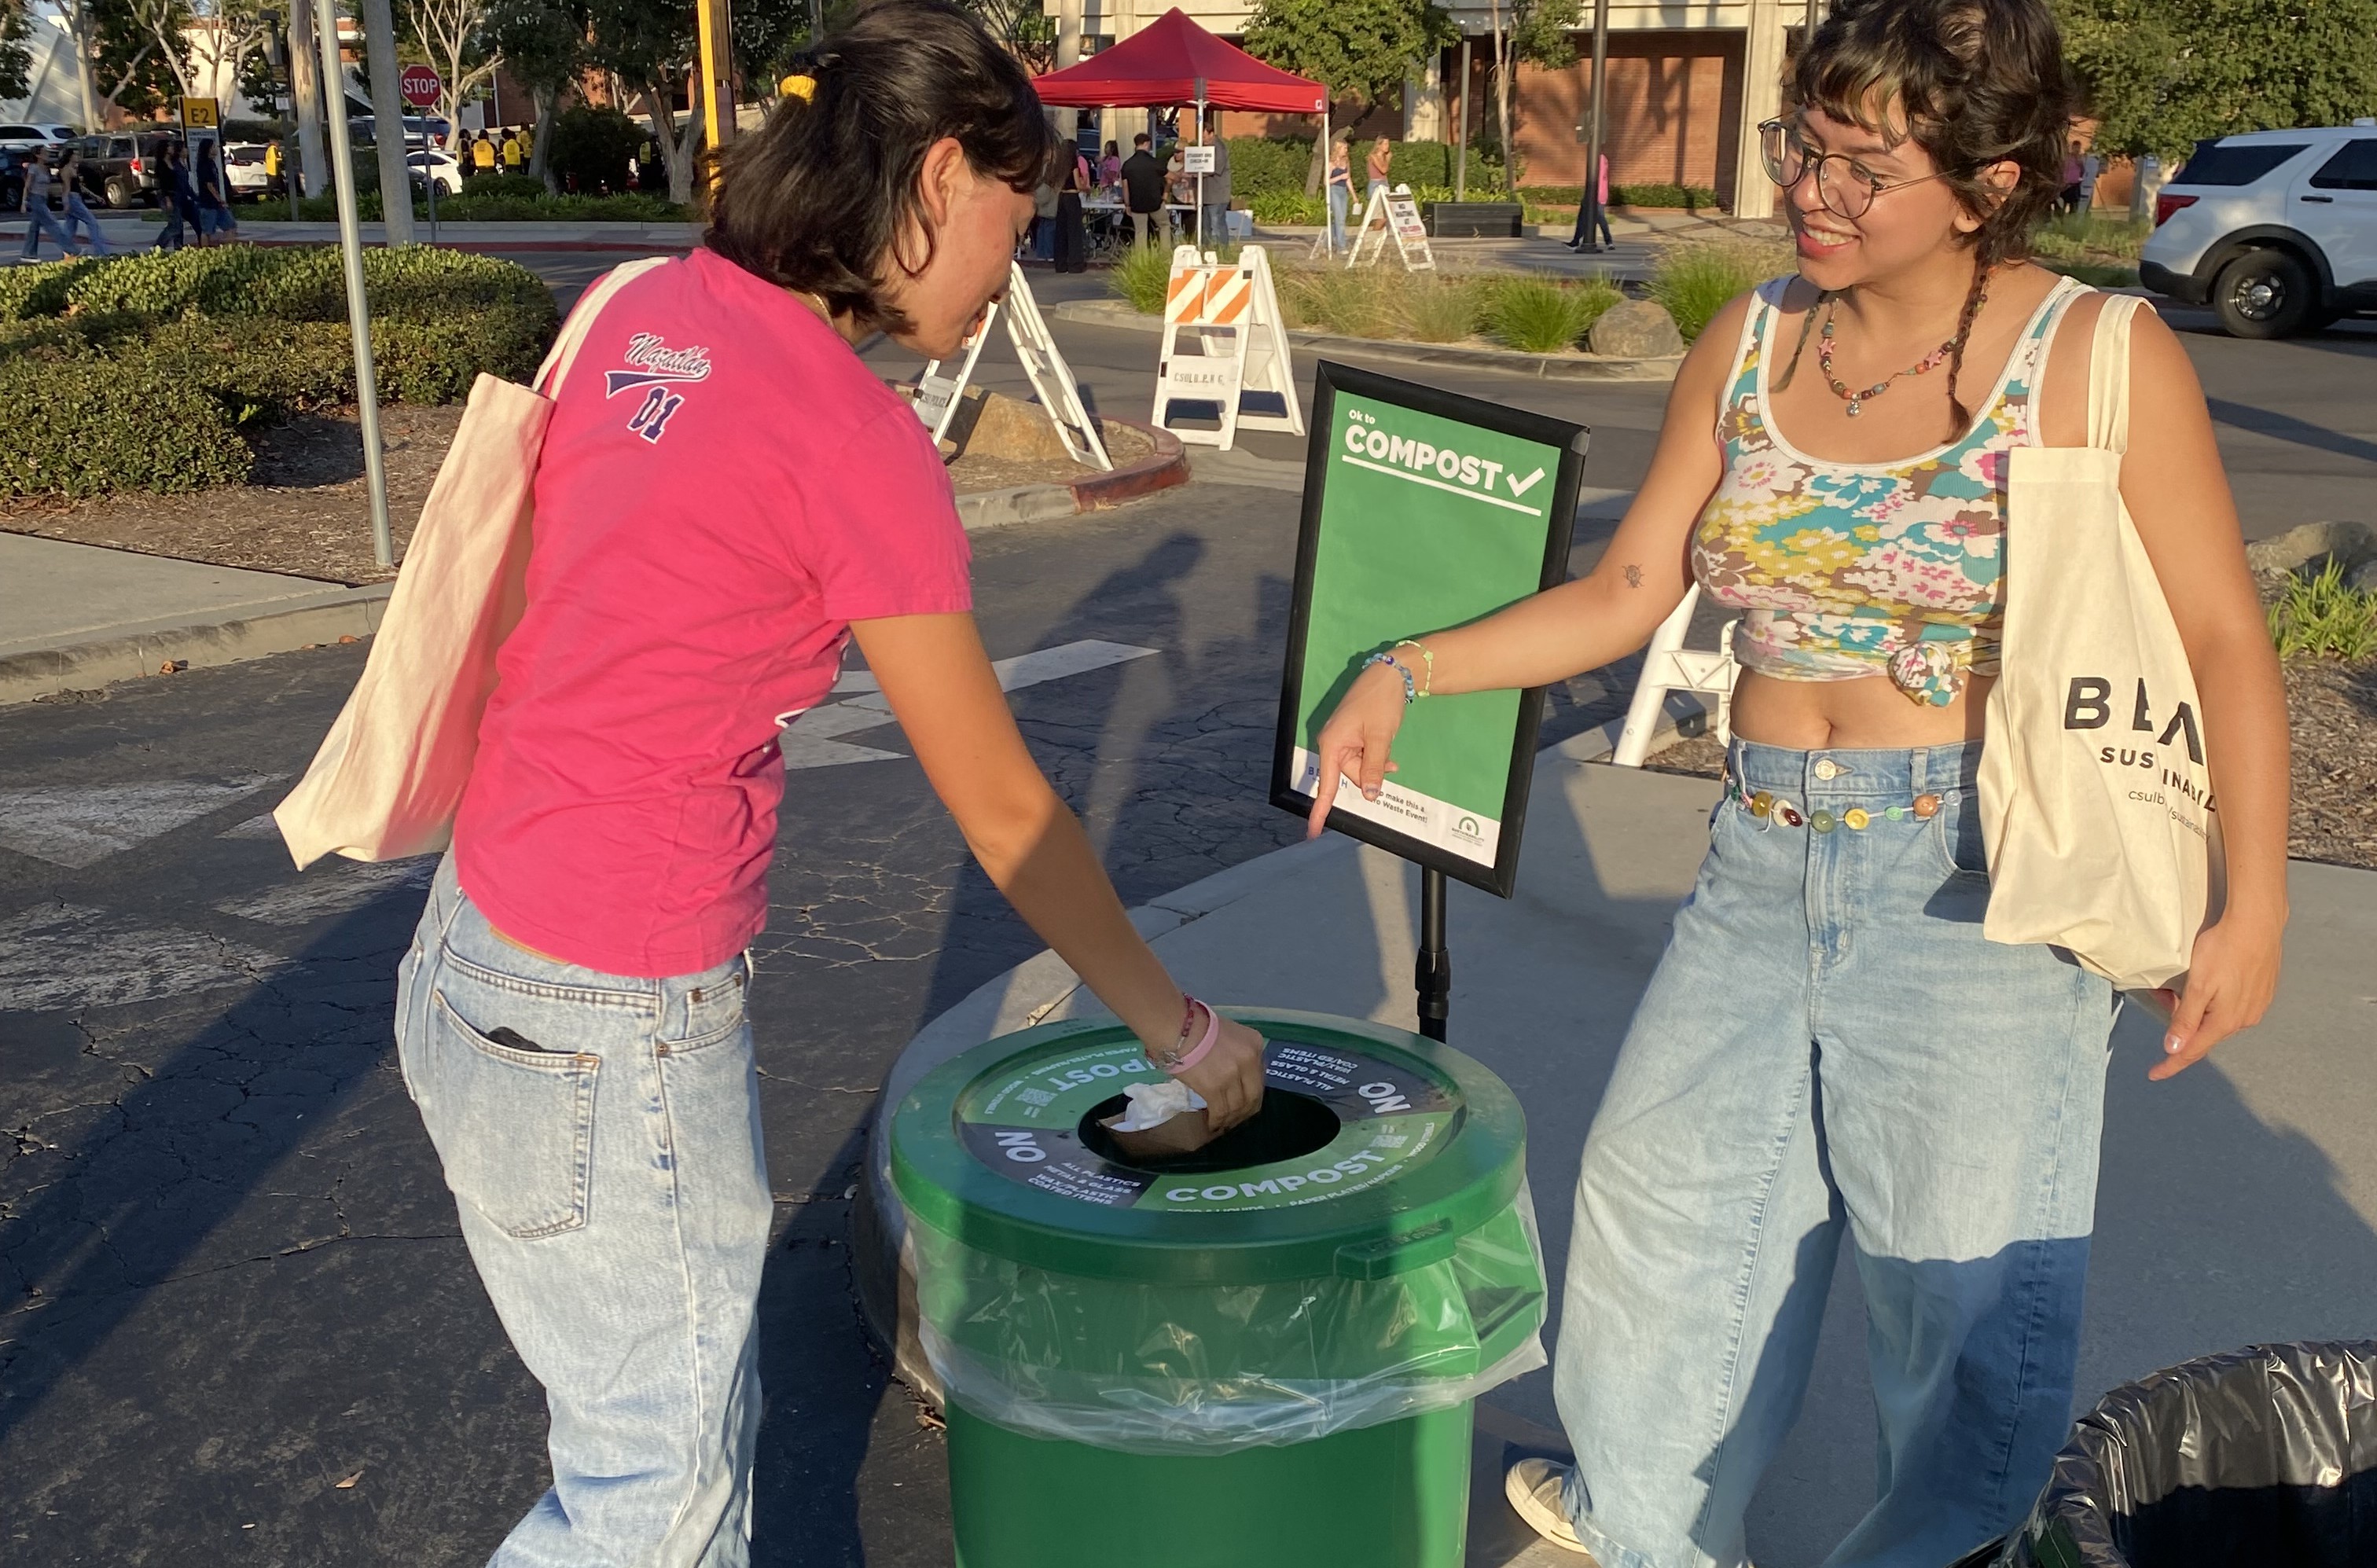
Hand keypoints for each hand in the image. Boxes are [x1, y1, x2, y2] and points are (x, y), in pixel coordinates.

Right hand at [1172, 1014, 1265, 1131]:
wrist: (1175, 1026)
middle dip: (1246, 1110)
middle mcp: (1249, 1060)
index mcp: (1254, 1044)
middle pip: (1253, 1094)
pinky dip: (1218, 1121)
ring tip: (1224, 1124)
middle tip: (1237, 1119)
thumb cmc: (1195, 1025)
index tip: (1246, 1102)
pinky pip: (1221, 1111)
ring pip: (1238, 1106)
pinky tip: (1213, 1125)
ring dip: (1231, 1118)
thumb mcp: (1228, 1032)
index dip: (1252, 1092)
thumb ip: (1236, 1052)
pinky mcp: (1215, 1088)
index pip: (1259, 1075)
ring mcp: (1233, 1075)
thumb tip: (1232, 1074)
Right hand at [1304, 664, 1408, 838]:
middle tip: (1390, 761)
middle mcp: (1332, 743)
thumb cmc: (1380, 702)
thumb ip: (1373, 768)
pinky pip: (1360, 756)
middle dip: (1369, 774)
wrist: (1389, 675)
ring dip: (1374, 765)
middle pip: (1348, 775)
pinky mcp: (1350, 735)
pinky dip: (1374, 758)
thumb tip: (1370, 795)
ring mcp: (1341, 739)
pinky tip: (1387, 754)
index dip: (1321, 810)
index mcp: (1332, 744)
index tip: (1313, 833)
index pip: (1326, 784)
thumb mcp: (1379, 737)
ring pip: (1357, 767)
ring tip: (1390, 754)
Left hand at [2148, 913, 2282, 1080]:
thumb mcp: (2198, 985)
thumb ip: (2186, 1019)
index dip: (2172, 1064)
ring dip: (2198, 1011)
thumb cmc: (2224, 950)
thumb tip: (2174, 1050)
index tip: (2154, 1074)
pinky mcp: (2263, 991)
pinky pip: (2232, 1007)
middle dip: (2182, 1026)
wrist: (2258, 922)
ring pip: (2218, 1019)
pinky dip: (2214, 1003)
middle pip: (2205, 1033)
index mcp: (2226, 1021)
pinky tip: (2209, 985)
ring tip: (2181, 990)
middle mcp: (2245, 1019)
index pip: (2193, 1051)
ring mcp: (2257, 1006)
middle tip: (2164, 998)